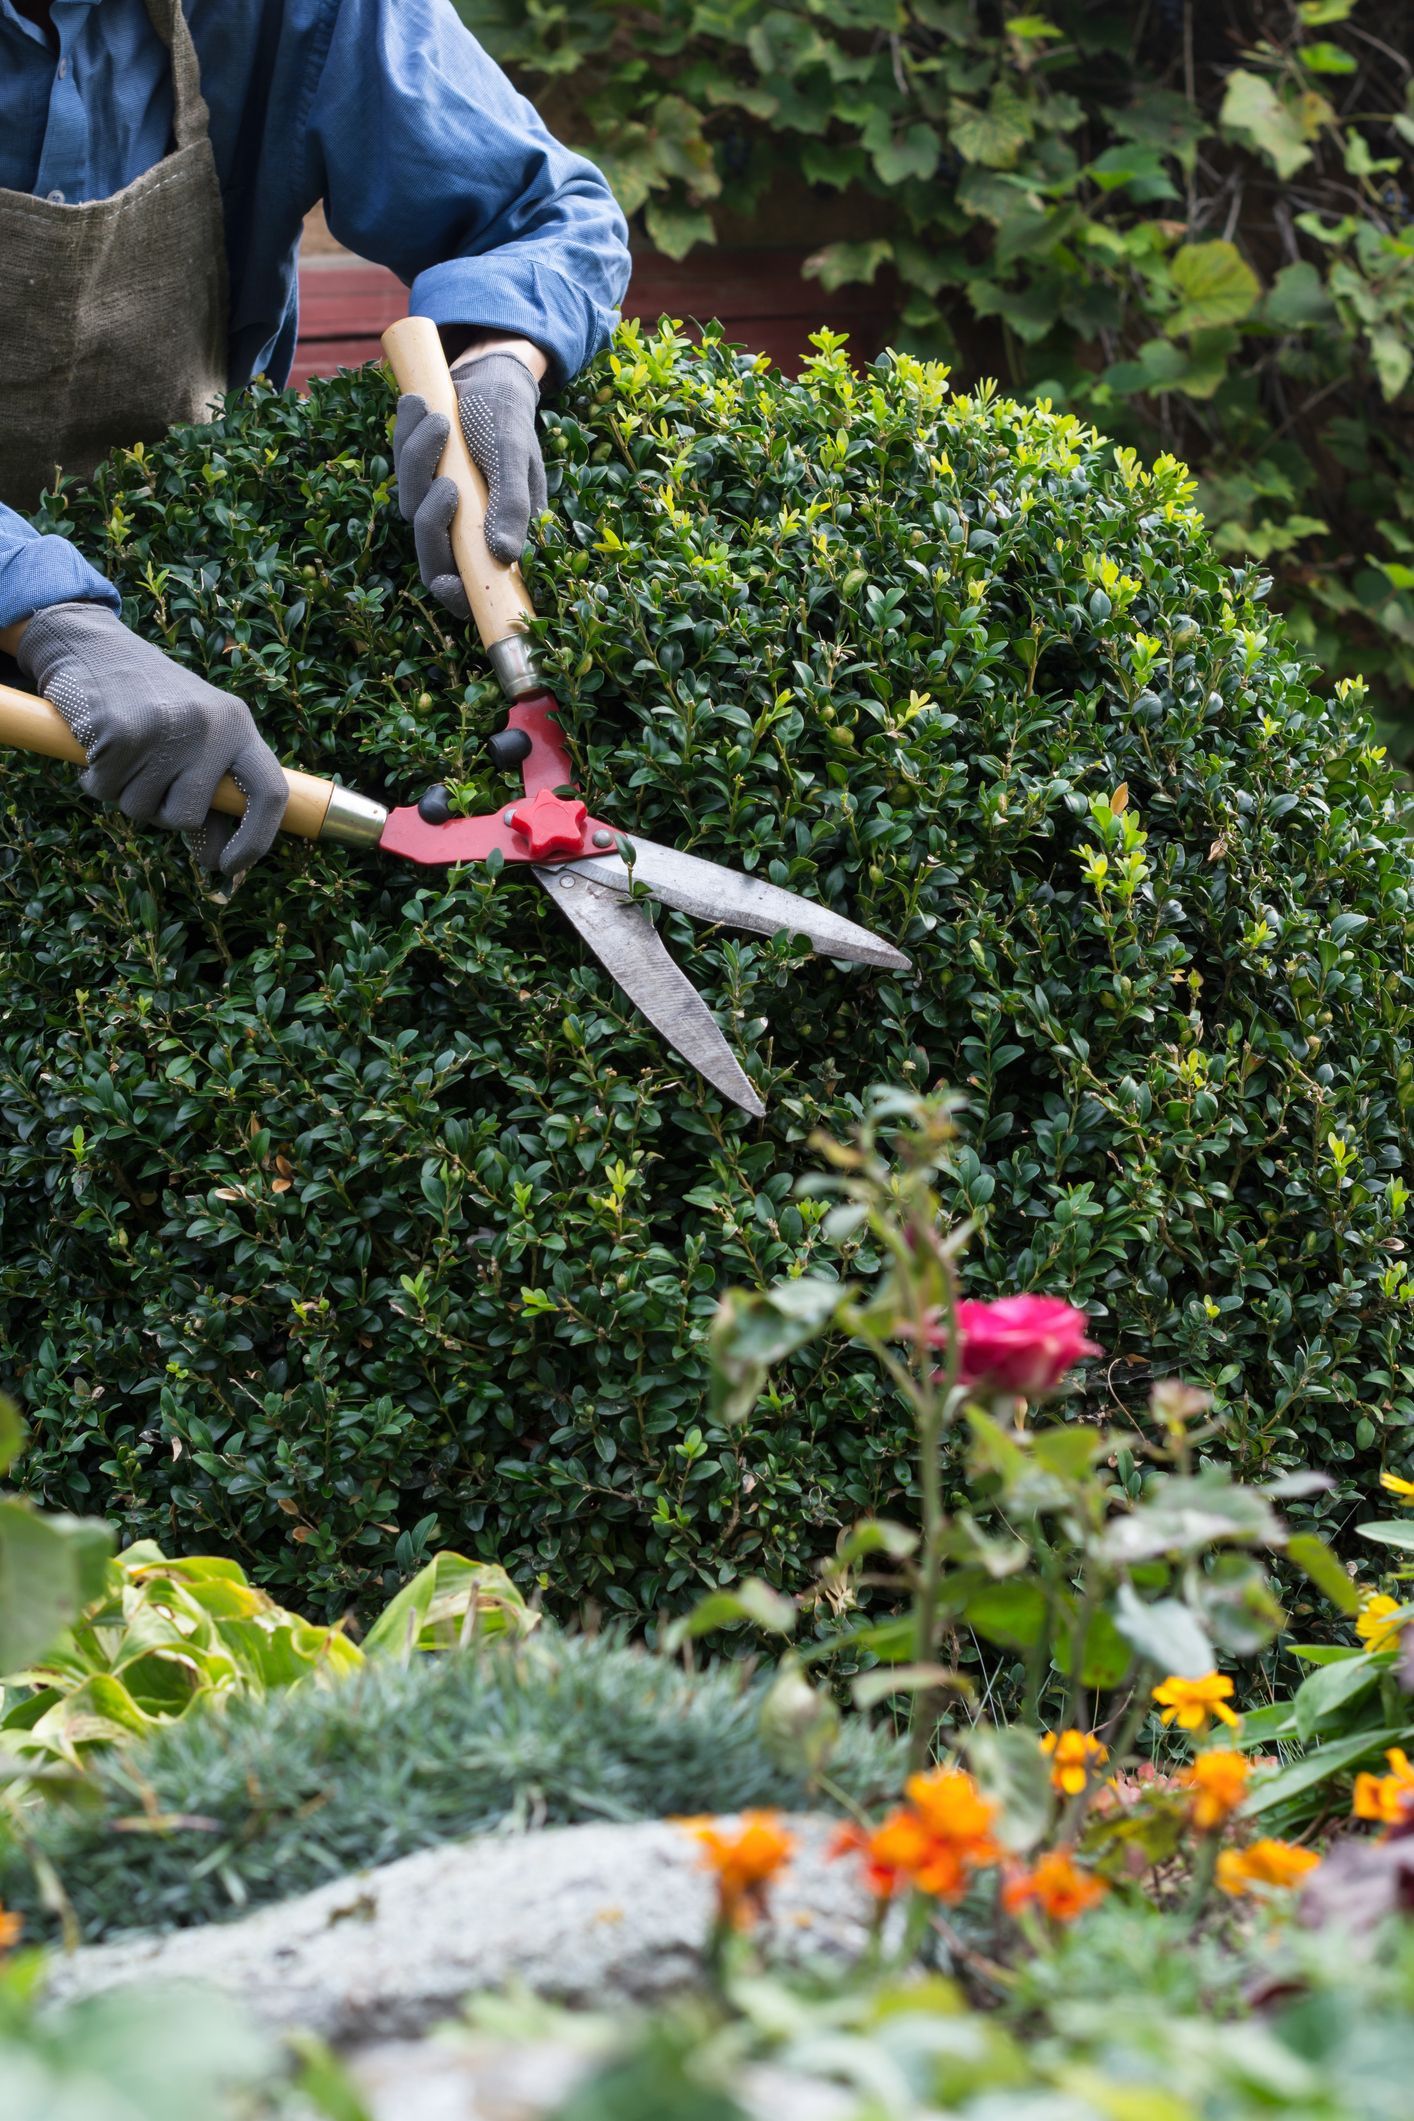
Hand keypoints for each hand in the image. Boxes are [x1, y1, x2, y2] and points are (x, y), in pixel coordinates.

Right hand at [17, 602, 287, 876]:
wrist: (91, 644)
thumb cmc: (149, 702)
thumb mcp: (196, 737)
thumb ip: (213, 793)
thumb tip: (221, 862)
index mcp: (238, 725)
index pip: (270, 792)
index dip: (257, 840)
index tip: (231, 866)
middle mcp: (209, 725)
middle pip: (187, 816)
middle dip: (160, 812)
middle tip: (146, 776)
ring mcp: (166, 727)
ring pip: (141, 810)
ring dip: (124, 793)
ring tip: (123, 751)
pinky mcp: (120, 731)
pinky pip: (104, 791)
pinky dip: (95, 779)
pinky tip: (97, 745)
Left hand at [393, 349, 546, 617]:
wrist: (489, 380)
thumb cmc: (509, 420)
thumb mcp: (515, 457)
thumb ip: (512, 505)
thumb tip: (504, 556)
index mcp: (495, 534)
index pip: (469, 585)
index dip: (453, 593)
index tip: (444, 581)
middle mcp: (462, 526)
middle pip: (431, 549)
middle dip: (432, 519)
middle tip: (447, 483)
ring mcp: (436, 502)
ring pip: (410, 503)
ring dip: (419, 461)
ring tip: (438, 418)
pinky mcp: (416, 475)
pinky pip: (399, 466)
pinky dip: (406, 436)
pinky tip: (418, 405)